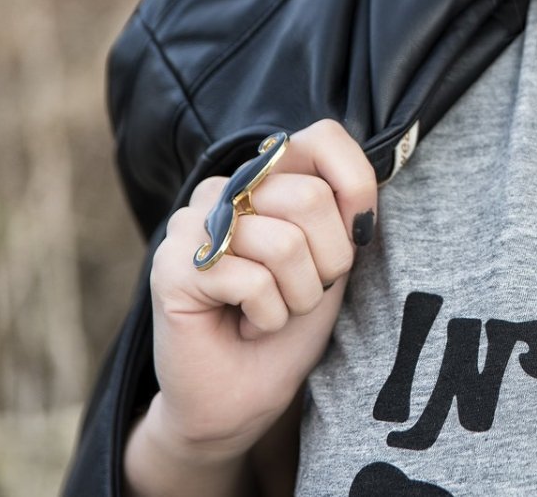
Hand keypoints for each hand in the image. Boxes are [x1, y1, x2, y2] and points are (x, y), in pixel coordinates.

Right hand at [144, 117, 379, 458]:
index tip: (359, 234)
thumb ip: (343, 214)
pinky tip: (248, 326)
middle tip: (304, 293)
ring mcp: (191, 224)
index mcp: (267, 178)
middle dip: (329, 262)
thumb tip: (364, 186)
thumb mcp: (333, 261)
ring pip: (284, 242)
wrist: (240, 400)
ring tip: (274, 311)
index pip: (323, 137)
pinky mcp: (172, 267)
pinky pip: (252, 280)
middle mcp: (225, 189)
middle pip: (310, 197)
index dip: (357, 184)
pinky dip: (268, 316)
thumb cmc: (289, 326)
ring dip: (298, 297)